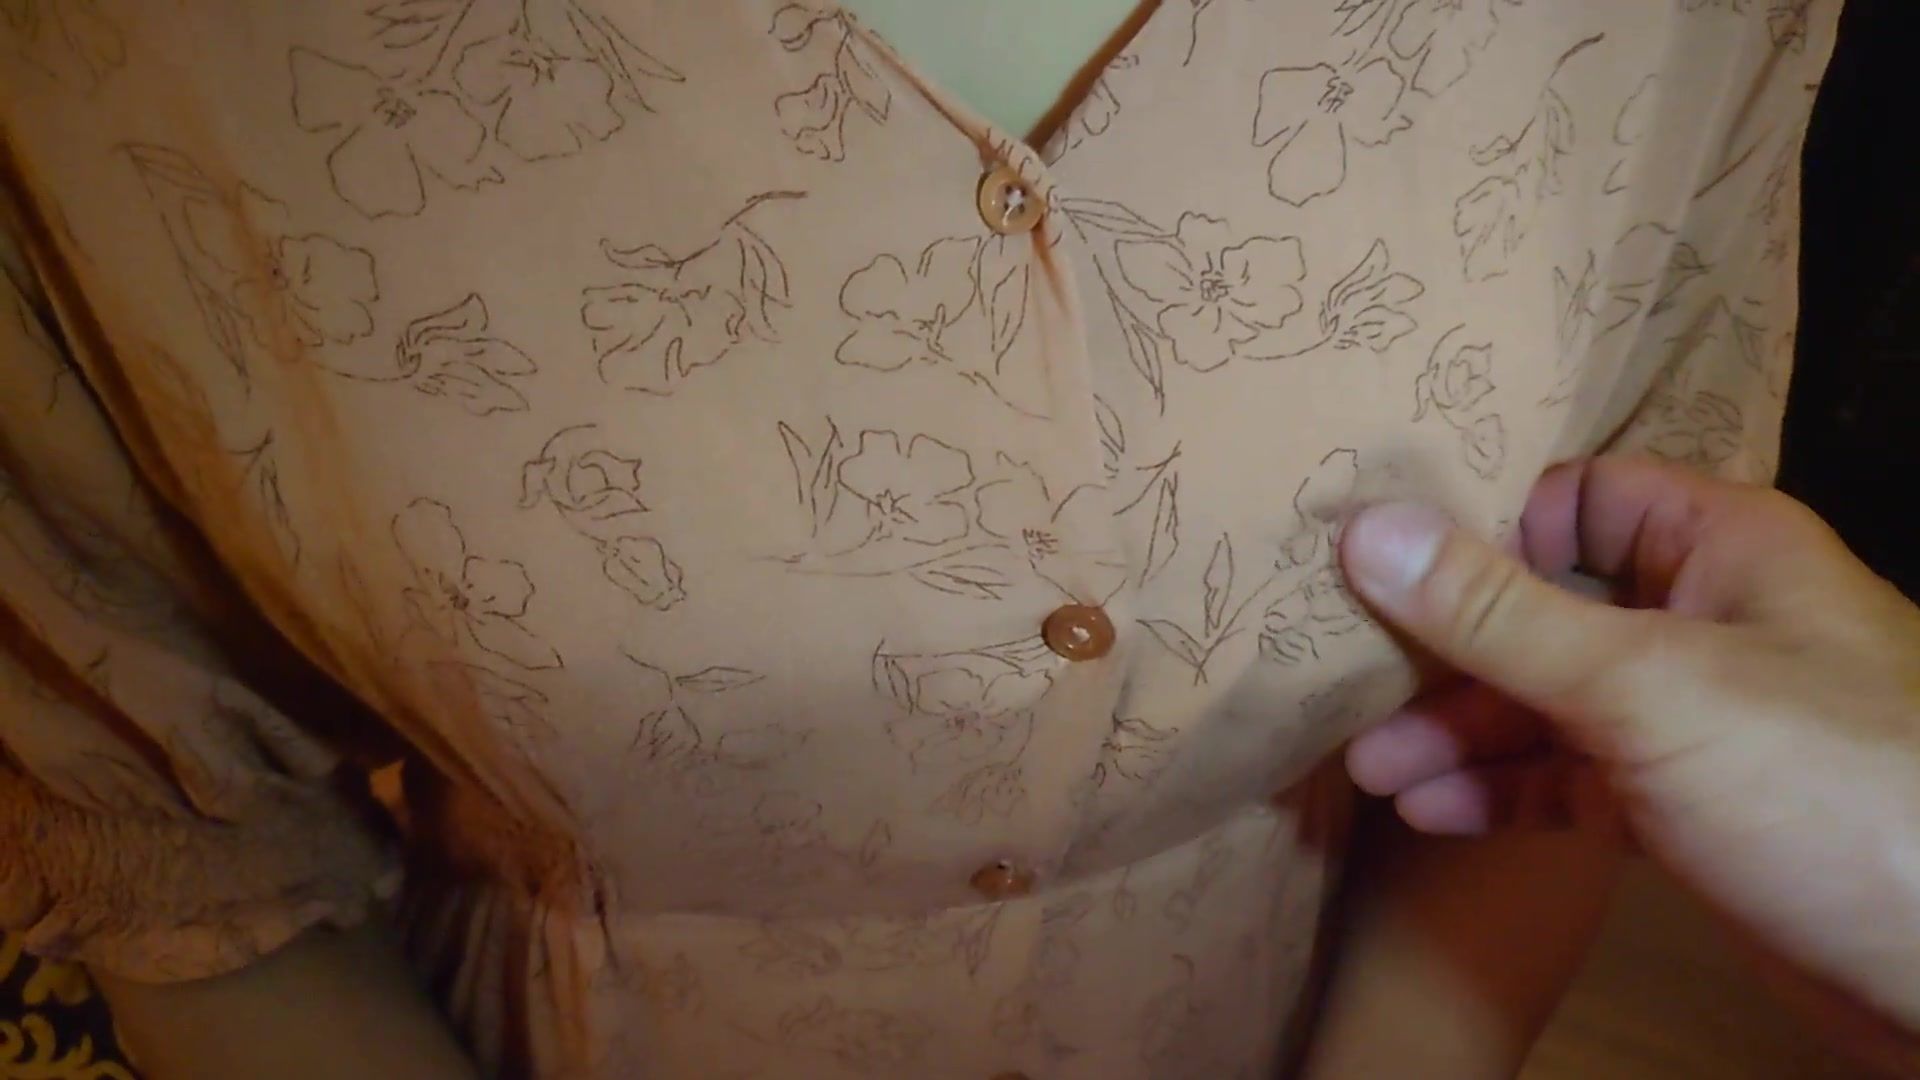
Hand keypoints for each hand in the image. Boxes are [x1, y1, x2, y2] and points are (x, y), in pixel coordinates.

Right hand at [1334, 457, 1919, 1065]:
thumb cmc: (1820, 787)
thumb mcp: (1644, 686)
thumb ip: (1498, 614)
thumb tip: (1364, 527)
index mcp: (1724, 548)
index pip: (1581, 496)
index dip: (1484, 524)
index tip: (1378, 561)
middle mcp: (1707, 619)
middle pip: (1549, 606)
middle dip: (1448, 650)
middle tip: (1346, 682)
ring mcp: (1698, 720)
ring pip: (1553, 703)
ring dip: (1461, 734)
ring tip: (1367, 769)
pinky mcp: (1688, 808)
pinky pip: (1576, 781)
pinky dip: (1507, 793)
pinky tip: (1432, 812)